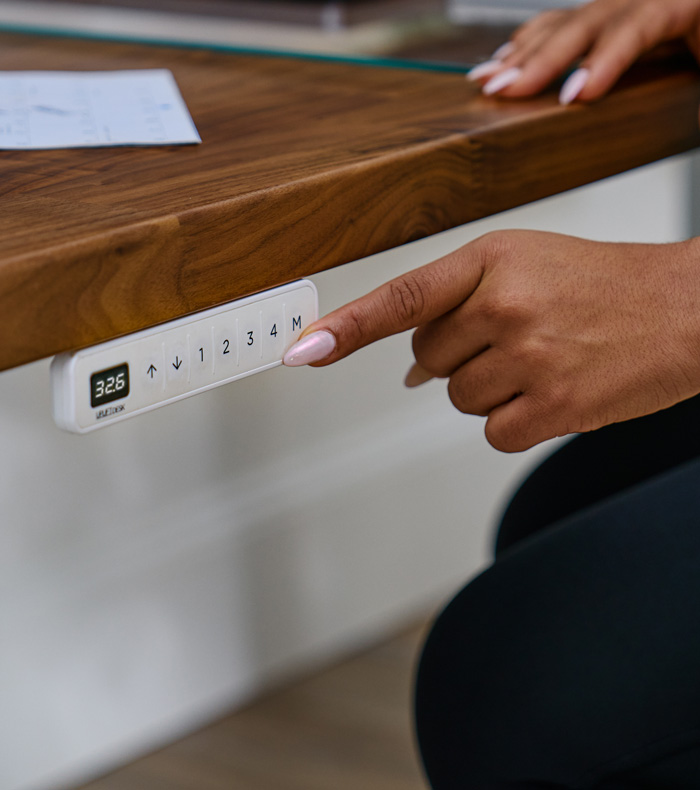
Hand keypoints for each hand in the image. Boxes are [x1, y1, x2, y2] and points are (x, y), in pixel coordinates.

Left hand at [283, 230, 699, 451]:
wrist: (688, 309)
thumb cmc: (603, 284)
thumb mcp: (526, 265)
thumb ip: (457, 306)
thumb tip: (406, 369)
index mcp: (491, 260)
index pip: (401, 297)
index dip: (346, 328)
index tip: (302, 351)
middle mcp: (505, 305)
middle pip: (427, 359)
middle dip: (460, 355)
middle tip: (516, 336)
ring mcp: (529, 357)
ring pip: (459, 398)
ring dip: (491, 389)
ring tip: (543, 359)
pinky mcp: (554, 407)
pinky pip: (494, 431)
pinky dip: (516, 420)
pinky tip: (553, 390)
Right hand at [468, 0, 699, 104]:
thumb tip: (694, 119)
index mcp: (680, 1)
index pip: (635, 26)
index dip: (602, 60)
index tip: (574, 94)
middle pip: (586, 21)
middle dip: (541, 58)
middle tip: (506, 90)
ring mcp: (622, 3)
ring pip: (566, 21)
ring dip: (522, 53)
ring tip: (487, 81)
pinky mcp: (609, 15)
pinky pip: (563, 22)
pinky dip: (530, 42)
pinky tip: (503, 60)